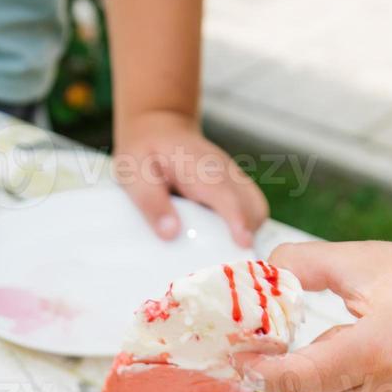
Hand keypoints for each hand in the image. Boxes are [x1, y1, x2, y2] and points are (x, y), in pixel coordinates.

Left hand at [113, 110, 267, 247]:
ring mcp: (234, 180)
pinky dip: (245, 228)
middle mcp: (225, 173)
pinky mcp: (235, 188)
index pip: (227, 195)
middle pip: (253, 206)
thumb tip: (171, 233)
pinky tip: (224, 243)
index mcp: (201, 170)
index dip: (237, 220)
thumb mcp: (134, 175)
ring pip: (257, 209)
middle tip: (228, 263)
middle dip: (248, 234)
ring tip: (224, 256)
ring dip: (248, 233)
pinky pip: (250, 210)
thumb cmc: (144, 153)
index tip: (243, 243)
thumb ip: (152, 204)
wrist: (158, 128)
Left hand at [235, 241, 391, 391]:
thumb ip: (306, 265)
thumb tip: (258, 275)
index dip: (264, 370)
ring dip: (334, 387)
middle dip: (312, 365)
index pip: (302, 378)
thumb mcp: (372, 261)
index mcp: (383, 349)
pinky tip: (387, 378)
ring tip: (376, 354)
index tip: (241, 358)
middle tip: (343, 335)